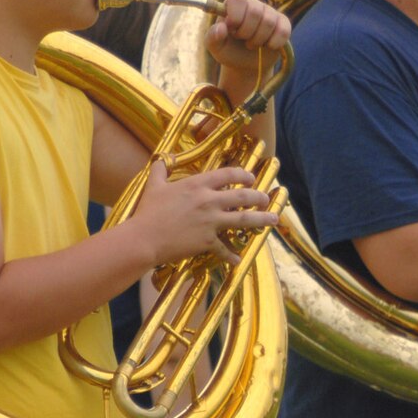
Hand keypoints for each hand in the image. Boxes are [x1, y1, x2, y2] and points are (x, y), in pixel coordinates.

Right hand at [131, 163, 278, 264]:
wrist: (144, 238)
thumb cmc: (147, 212)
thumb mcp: (153, 186)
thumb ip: (160, 170)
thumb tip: (161, 158)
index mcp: (197, 185)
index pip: (227, 175)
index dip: (243, 175)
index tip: (251, 178)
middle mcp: (208, 201)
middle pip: (242, 196)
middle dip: (258, 196)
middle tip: (267, 199)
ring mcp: (210, 221)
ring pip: (244, 219)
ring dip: (261, 219)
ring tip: (274, 220)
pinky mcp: (207, 241)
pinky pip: (224, 248)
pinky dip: (231, 255)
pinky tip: (238, 260)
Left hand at [205, 0, 291, 88]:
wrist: (246, 64)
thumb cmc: (229, 51)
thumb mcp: (216, 47)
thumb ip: (213, 37)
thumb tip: (221, 28)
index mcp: (233, 5)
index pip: (237, 0)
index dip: (235, 17)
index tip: (232, 31)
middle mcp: (252, 4)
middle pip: (255, 11)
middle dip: (247, 32)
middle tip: (243, 40)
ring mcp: (269, 12)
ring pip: (269, 22)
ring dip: (259, 40)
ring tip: (253, 45)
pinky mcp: (283, 23)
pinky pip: (283, 30)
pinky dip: (274, 43)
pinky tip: (267, 46)